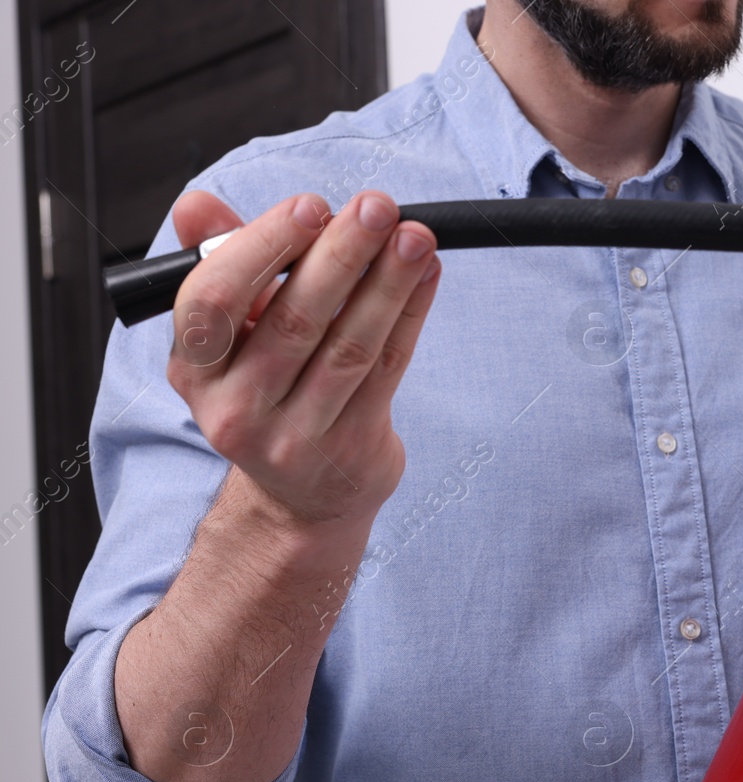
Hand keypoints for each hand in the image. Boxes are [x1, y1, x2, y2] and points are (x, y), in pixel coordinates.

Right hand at [165, 189, 440, 528]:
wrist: (302, 493)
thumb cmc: (268, 389)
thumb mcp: (232, 332)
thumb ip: (218, 262)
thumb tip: (197, 205)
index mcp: (194, 370)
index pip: (215, 302)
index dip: (263, 248)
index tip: (311, 207)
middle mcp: (236, 409)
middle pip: (294, 320)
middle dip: (341, 254)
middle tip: (376, 206)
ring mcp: (296, 436)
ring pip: (349, 345)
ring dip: (387, 281)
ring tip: (414, 236)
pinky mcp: (352, 447)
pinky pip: (387, 367)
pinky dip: (409, 313)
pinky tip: (425, 274)